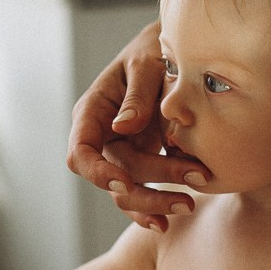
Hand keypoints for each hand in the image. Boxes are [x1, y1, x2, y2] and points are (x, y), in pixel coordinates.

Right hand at [66, 22, 209, 230]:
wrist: (177, 49)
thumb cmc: (155, 49)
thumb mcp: (147, 63)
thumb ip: (138, 95)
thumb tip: (123, 127)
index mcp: (94, 111)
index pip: (81, 152)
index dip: (98, 172)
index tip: (124, 182)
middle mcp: (103, 135)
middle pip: (113, 177)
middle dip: (147, 189)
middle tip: (186, 198)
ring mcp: (122, 150)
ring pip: (127, 191)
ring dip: (156, 202)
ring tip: (189, 205)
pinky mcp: (144, 159)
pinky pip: (143, 190)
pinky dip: (155, 206)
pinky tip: (171, 220)